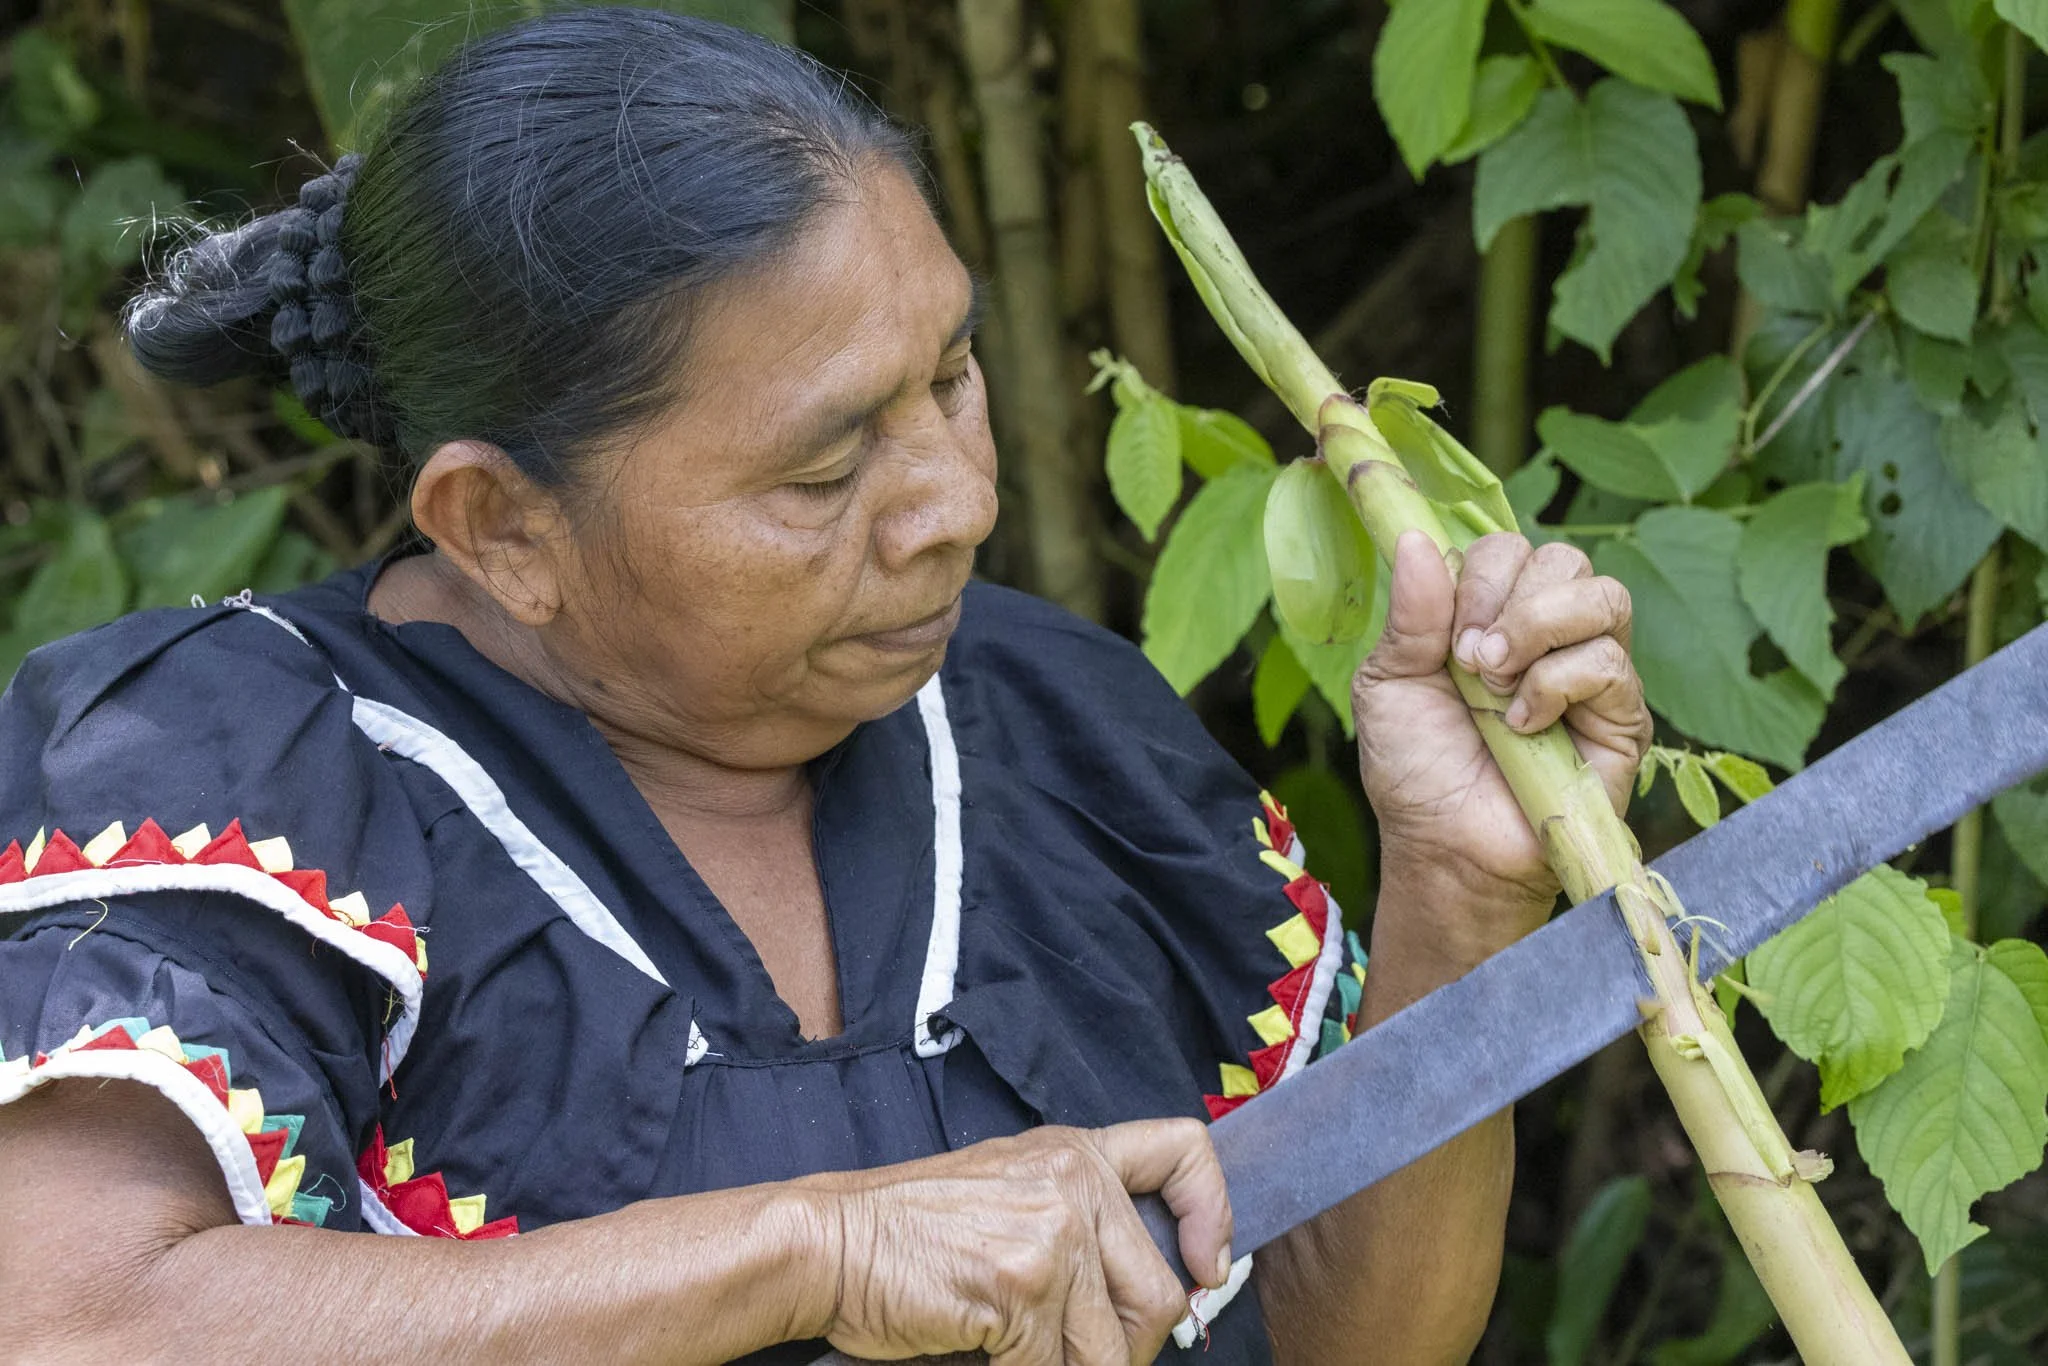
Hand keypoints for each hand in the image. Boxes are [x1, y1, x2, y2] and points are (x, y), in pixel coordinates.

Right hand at [814, 1120, 1231, 1364]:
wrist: (830, 1243)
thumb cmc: (911, 1229)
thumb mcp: (1010, 1192)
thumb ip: (1081, 1222)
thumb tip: (1165, 1295)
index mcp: (1074, 1152)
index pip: (1184, 1149)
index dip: (1212, 1214)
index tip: (1203, 1269)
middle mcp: (1074, 1183)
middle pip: (1159, 1293)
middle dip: (1132, 1348)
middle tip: (1082, 1356)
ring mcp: (1051, 1234)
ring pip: (1115, 1350)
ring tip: (1028, 1355)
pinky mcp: (1022, 1288)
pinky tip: (989, 1359)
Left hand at [1351, 531, 1651, 936]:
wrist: (1444, 845)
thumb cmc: (1416, 768)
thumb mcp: (1389, 682)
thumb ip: (1410, 612)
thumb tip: (1414, 537)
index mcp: (1492, 617)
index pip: (1508, 549)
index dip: (1476, 577)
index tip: (1446, 637)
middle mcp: (1548, 636)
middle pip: (1561, 558)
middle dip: (1505, 598)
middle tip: (1470, 659)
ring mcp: (1591, 673)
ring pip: (1603, 595)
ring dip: (1538, 627)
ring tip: (1496, 680)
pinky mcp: (1622, 718)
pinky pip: (1610, 661)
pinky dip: (1556, 682)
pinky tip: (1522, 724)